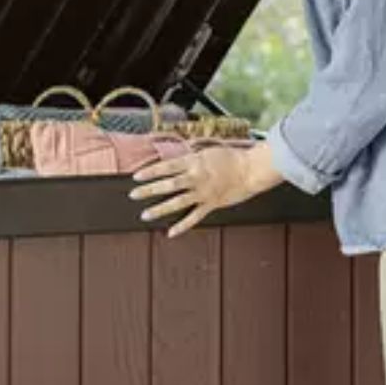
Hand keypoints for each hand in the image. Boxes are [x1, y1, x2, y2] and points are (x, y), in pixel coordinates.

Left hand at [128, 143, 279, 236]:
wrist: (251, 169)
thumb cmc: (232, 157)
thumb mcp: (207, 152)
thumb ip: (190, 158)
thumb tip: (175, 161)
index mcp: (193, 162)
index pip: (166, 167)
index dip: (150, 172)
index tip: (135, 177)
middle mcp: (196, 177)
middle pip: (168, 185)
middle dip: (148, 190)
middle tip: (133, 195)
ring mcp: (203, 192)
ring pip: (177, 202)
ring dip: (160, 209)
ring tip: (145, 215)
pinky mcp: (212, 204)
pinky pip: (195, 217)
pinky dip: (183, 226)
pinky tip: (171, 232)